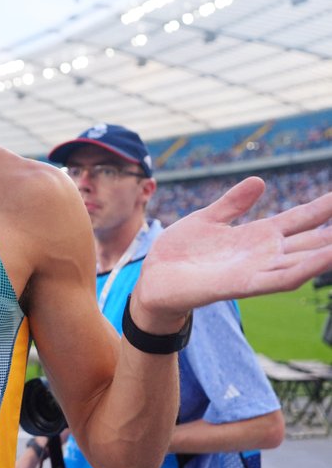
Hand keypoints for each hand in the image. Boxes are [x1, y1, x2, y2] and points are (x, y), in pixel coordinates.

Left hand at [136, 177, 331, 327]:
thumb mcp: (207, 219)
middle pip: (311, 242)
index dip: (323, 208)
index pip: (300, 219)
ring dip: (327, 252)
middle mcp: (263, 254)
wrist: (154, 281)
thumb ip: (233, 203)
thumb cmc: (180, 253)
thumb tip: (260, 181)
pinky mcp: (240, 285)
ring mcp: (255, 270)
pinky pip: (278, 279)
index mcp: (257, 236)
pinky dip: (302, 269)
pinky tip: (323, 259)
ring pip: (303, 261)